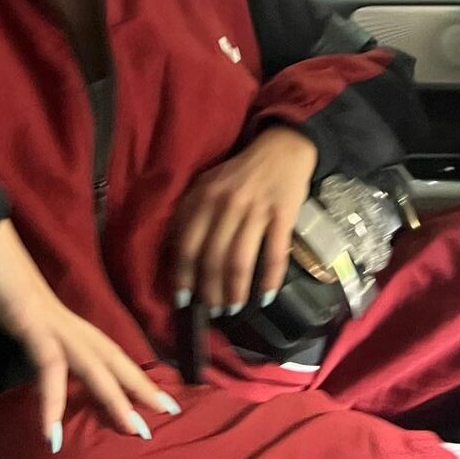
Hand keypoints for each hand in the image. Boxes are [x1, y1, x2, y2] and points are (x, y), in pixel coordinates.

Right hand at [0, 219, 178, 449]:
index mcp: (46, 318)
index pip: (91, 350)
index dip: (115, 373)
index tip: (137, 400)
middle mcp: (56, 318)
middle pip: (107, 356)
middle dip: (137, 386)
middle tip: (170, 413)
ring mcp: (46, 317)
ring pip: (92, 361)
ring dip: (116, 396)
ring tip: (138, 429)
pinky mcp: (28, 318)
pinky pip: (48, 363)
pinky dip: (52, 397)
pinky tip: (51, 434)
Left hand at [174, 126, 317, 314]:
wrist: (281, 148)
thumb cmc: (241, 172)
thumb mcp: (208, 184)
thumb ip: (191, 212)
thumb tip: (177, 251)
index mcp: (204, 197)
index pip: (188, 245)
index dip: (184, 276)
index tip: (183, 299)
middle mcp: (227, 204)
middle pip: (212, 258)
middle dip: (210, 291)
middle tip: (212, 311)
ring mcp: (256, 210)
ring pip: (239, 260)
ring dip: (234, 291)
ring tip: (232, 309)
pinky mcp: (283, 215)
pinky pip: (275, 254)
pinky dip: (269, 279)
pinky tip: (264, 296)